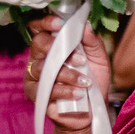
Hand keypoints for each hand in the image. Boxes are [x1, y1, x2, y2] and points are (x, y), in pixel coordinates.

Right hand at [25, 15, 111, 131]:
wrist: (92, 111)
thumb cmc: (92, 82)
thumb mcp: (99, 60)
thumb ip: (92, 42)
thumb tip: (85, 25)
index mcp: (53, 46)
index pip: (40, 28)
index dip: (46, 22)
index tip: (61, 23)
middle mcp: (40, 58)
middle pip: (39, 43)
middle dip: (60, 49)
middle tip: (80, 60)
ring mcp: (35, 76)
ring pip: (43, 68)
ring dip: (67, 74)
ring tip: (85, 82)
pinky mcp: (35, 94)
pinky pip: (46, 89)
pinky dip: (65, 91)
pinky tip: (79, 94)